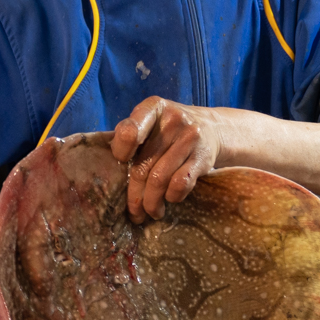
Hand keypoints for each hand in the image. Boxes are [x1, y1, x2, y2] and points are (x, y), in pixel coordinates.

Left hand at [110, 97, 223, 221]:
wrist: (213, 128)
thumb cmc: (170, 130)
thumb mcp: (151, 123)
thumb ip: (131, 137)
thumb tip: (106, 171)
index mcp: (152, 107)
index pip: (128, 132)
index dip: (120, 152)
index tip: (122, 164)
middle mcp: (173, 119)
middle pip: (143, 165)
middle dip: (135, 195)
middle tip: (133, 211)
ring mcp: (190, 137)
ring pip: (160, 178)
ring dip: (152, 202)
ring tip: (150, 212)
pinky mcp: (203, 156)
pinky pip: (181, 183)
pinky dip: (172, 196)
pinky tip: (170, 200)